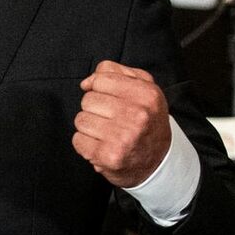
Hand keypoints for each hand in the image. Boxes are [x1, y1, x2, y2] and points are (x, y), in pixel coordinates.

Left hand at [73, 60, 171, 187]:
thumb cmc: (147, 122)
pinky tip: (101, 145)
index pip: (101, 80)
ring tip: (107, 133)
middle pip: (88, 100)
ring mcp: (123, 137)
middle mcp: (137, 115)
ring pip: (81, 120)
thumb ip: (116, 73)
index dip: (100, 89)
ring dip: (89, 127)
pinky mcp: (108, 156)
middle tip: (111, 119)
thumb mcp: (143, 89)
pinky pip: (77, 140)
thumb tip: (87, 82)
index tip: (110, 99)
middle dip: (95, 109)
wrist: (158, 161)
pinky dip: (85, 143)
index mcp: (147, 95)